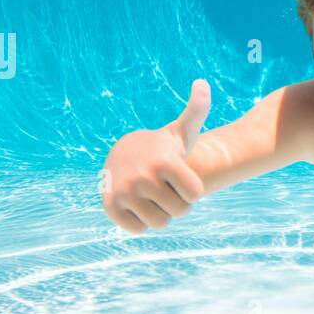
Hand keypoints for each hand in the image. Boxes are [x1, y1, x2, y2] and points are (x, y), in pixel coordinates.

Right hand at [101, 79, 210, 233]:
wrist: (123, 154)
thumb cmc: (162, 148)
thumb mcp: (182, 132)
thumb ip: (197, 110)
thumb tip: (203, 83)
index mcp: (164, 162)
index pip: (195, 196)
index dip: (191, 189)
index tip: (180, 177)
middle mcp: (142, 177)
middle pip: (180, 212)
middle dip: (177, 203)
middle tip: (166, 188)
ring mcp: (124, 192)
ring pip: (160, 223)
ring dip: (160, 214)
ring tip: (153, 196)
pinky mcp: (110, 206)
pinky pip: (137, 229)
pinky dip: (140, 222)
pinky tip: (138, 204)